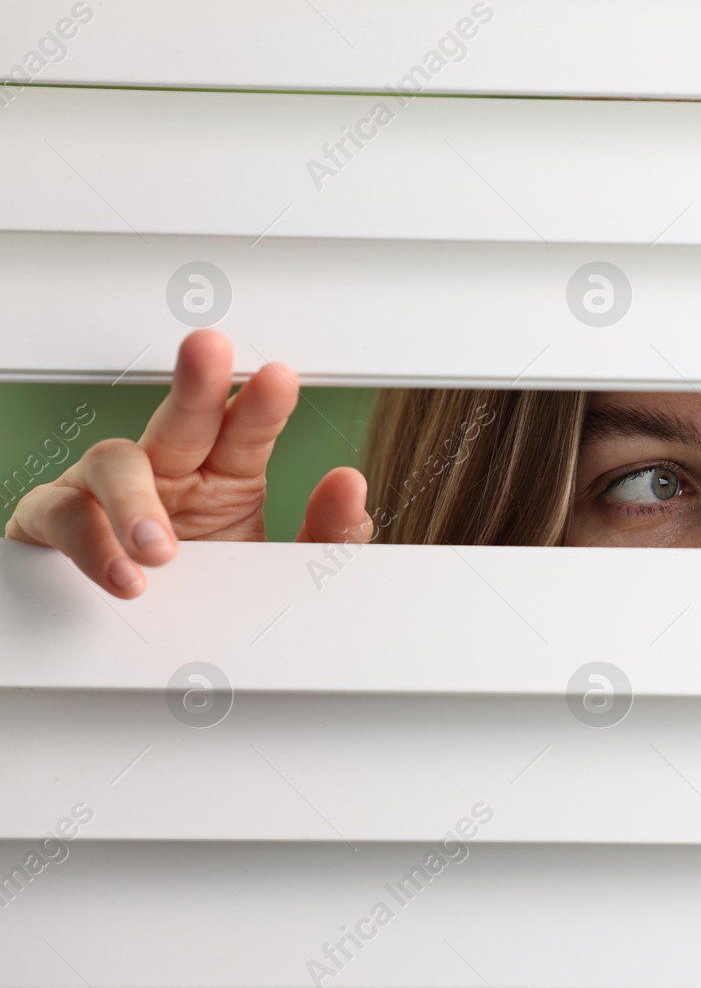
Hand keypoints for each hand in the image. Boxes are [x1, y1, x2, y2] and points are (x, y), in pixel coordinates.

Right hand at [3, 330, 371, 597]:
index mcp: (224, 472)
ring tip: (159, 547)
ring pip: (115, 463)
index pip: (244, 429)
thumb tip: (351, 484)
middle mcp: (167, 470)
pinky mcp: (62, 521)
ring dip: (134, 500)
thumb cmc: (213, 583)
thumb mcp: (281, 564)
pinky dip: (88, 542)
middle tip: (208, 353)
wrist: (156, 635)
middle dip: (196, 385)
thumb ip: (326, 533)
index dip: (261, 405)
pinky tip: (122, 571)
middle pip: (182, 418)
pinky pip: (62, 514)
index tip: (279, 379)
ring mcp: (110, 492)